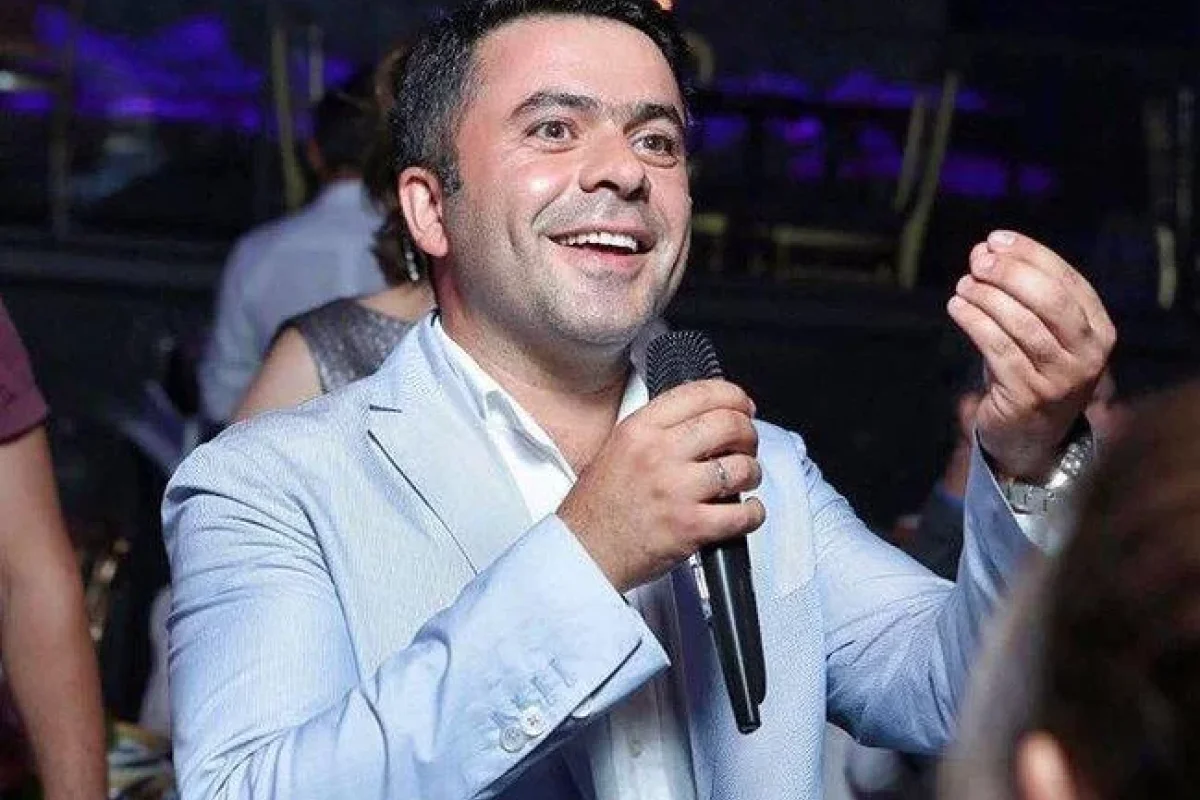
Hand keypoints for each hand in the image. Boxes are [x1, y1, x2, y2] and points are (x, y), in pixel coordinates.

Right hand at [558, 379, 765, 592]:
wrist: (584, 552)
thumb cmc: (598, 506)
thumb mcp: (617, 448)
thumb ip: (658, 429)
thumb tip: (704, 416)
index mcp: (639, 429)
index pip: (701, 393)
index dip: (734, 396)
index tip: (742, 406)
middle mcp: (658, 454)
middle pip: (728, 424)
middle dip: (748, 433)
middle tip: (746, 444)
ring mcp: (676, 490)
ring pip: (742, 466)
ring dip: (752, 472)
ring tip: (744, 479)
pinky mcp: (690, 526)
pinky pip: (743, 513)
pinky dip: (753, 512)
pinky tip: (745, 510)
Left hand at [948, 231, 1115, 479]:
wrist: (1030, 437)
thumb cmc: (1031, 371)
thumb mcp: (1042, 333)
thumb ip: (1024, 294)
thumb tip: (986, 250)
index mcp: (1099, 330)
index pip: (1067, 280)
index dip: (1030, 255)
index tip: (995, 239)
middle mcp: (1088, 355)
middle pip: (1049, 300)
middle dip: (1010, 273)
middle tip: (978, 260)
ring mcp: (1060, 379)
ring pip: (1021, 323)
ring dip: (986, 296)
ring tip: (963, 284)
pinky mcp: (1028, 396)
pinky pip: (997, 349)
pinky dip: (974, 321)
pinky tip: (957, 307)